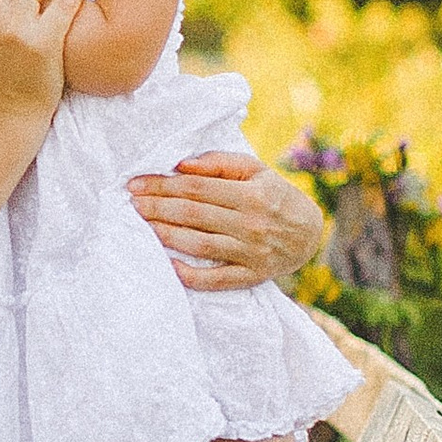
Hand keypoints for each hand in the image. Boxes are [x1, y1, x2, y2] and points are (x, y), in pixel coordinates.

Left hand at [128, 149, 324, 291]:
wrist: (311, 234)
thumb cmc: (276, 195)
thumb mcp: (256, 170)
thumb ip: (220, 162)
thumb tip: (181, 165)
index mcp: (252, 194)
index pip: (196, 188)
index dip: (162, 185)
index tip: (135, 184)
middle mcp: (251, 223)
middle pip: (193, 214)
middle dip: (156, 208)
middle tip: (130, 204)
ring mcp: (251, 252)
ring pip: (199, 244)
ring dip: (166, 235)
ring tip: (142, 226)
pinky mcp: (251, 276)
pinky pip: (216, 279)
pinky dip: (191, 275)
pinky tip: (168, 265)